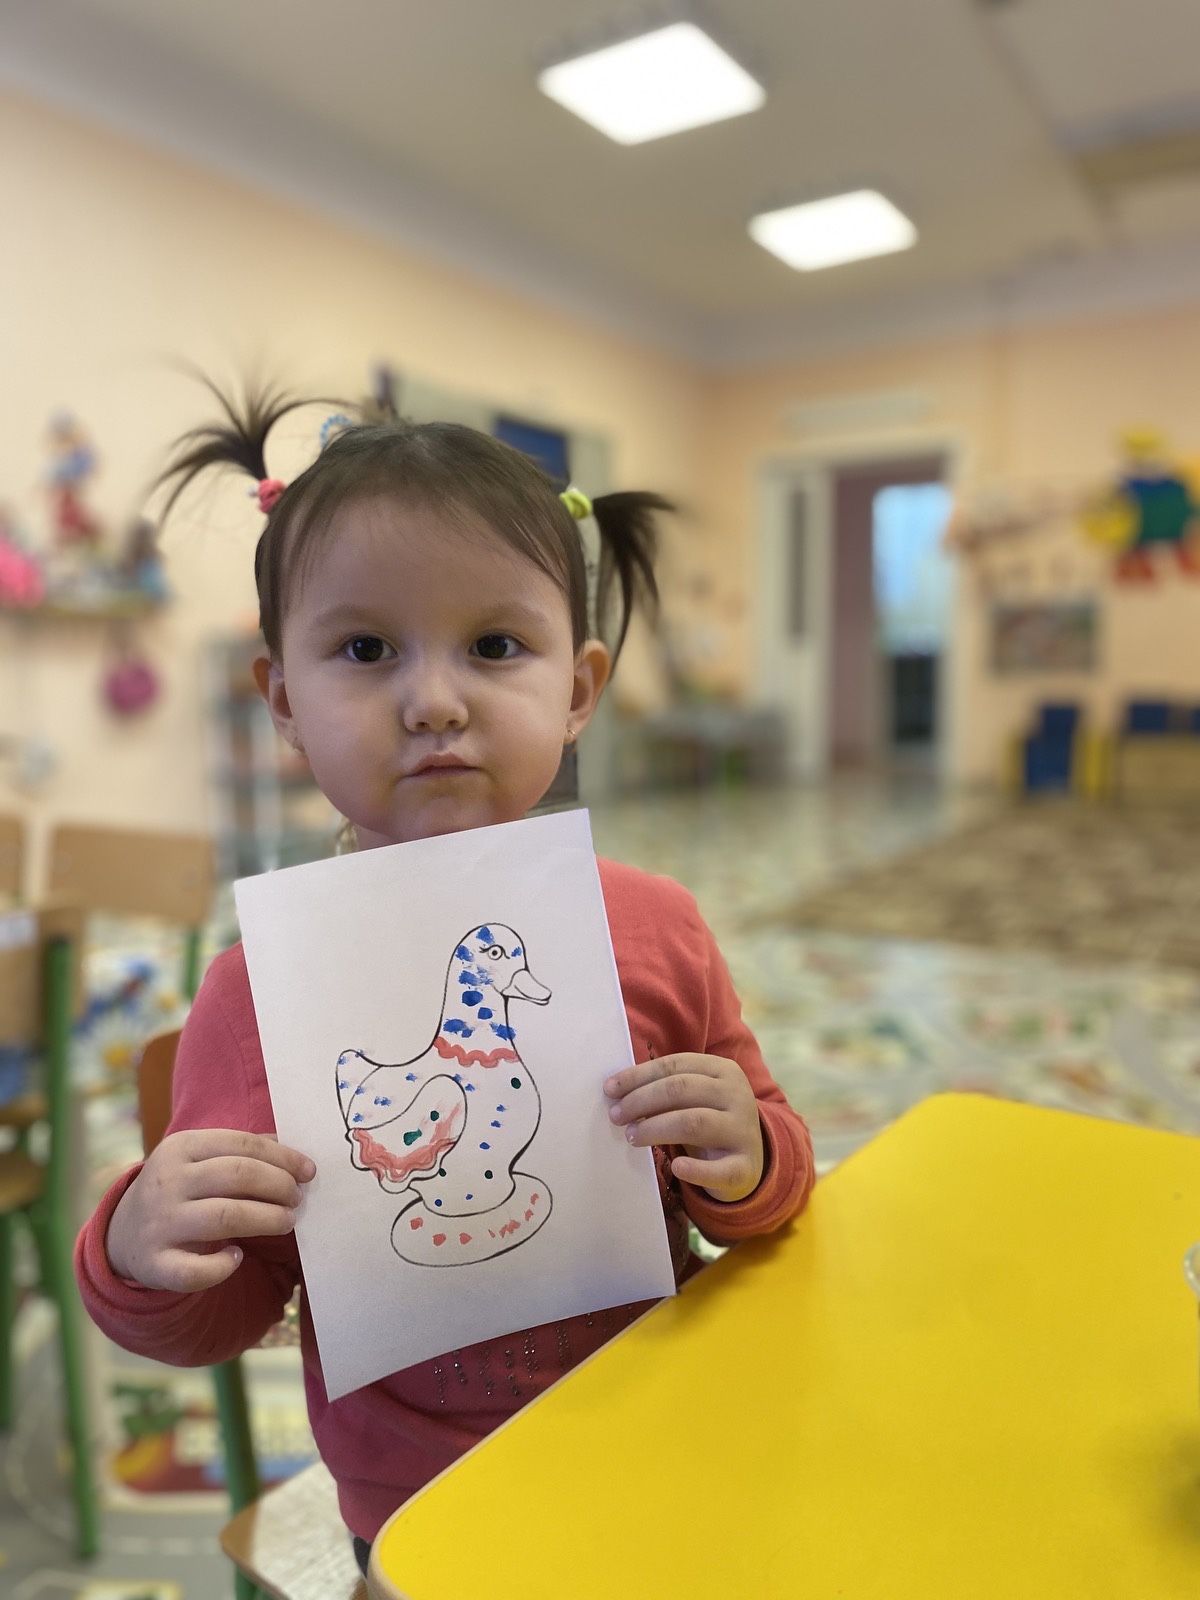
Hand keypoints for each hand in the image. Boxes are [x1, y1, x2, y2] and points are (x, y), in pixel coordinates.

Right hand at [106, 1129, 315, 1292]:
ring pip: (225, 1217)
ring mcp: (158, 1223)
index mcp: (181, 1147)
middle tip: (298, 1198)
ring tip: (287, 1222)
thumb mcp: (200, 1159)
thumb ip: (242, 1151)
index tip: (309, 1171)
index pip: (242, 1144)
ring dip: (266, 1219)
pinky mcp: (155, 1263)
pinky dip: (222, 1268)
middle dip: (278, 1186)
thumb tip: (295, 1154)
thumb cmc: (181, 1190)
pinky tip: (236, 1258)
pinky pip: (194, 1271)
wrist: (123, 1234)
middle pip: (237, 1176)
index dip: (283, 1157)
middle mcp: (166, 1181)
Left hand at [603, 1053, 762, 1203]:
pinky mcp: (745, 1167)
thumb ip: (665, 1089)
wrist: (750, 1160)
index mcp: (723, 1070)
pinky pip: (718, 1169)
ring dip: (656, 1128)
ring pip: (694, 1122)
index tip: (610, 1089)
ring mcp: (744, 1131)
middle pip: (681, 1089)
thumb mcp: (695, 1098)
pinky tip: (676, 1167)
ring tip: (633, 1136)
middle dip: (642, 1100)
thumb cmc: (710, 1121)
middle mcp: (737, 1096)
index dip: (639, 1075)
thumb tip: (617, 1090)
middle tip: (616, 1116)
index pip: (675, 1064)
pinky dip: (695, 1169)